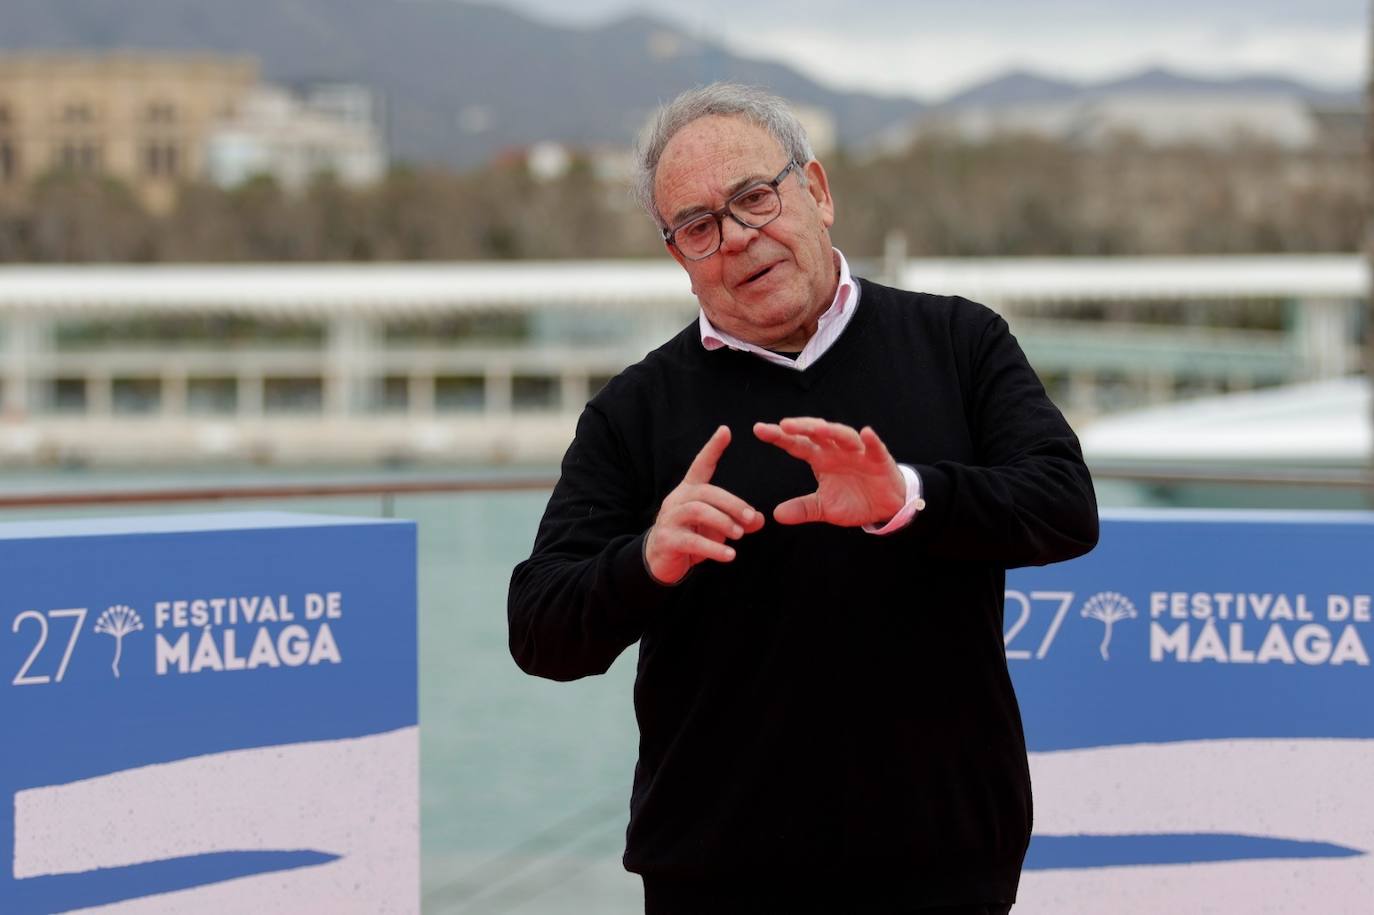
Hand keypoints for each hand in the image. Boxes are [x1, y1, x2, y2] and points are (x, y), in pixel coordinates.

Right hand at [644, 425, 763, 584]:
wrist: (659, 561)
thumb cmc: (691, 537)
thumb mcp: (717, 527)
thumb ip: (737, 521)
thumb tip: (758, 519)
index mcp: (689, 490)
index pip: (700, 464)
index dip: (712, 448)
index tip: (725, 430)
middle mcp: (677, 499)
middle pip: (705, 492)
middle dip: (732, 504)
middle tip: (751, 517)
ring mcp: (669, 519)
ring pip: (697, 511)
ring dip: (723, 522)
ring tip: (740, 535)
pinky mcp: (667, 540)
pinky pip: (691, 541)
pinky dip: (713, 548)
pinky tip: (729, 556)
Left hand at [753, 417, 905, 526]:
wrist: (886, 506)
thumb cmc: (854, 500)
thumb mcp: (824, 509)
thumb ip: (803, 509)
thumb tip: (776, 515)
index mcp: (821, 459)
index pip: (797, 445)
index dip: (779, 437)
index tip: (758, 429)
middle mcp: (837, 450)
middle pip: (817, 434)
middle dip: (801, 428)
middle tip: (783, 425)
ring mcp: (859, 453)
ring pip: (843, 435)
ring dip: (831, 430)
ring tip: (817, 427)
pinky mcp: (880, 459)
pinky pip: (875, 448)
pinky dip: (871, 441)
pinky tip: (866, 433)